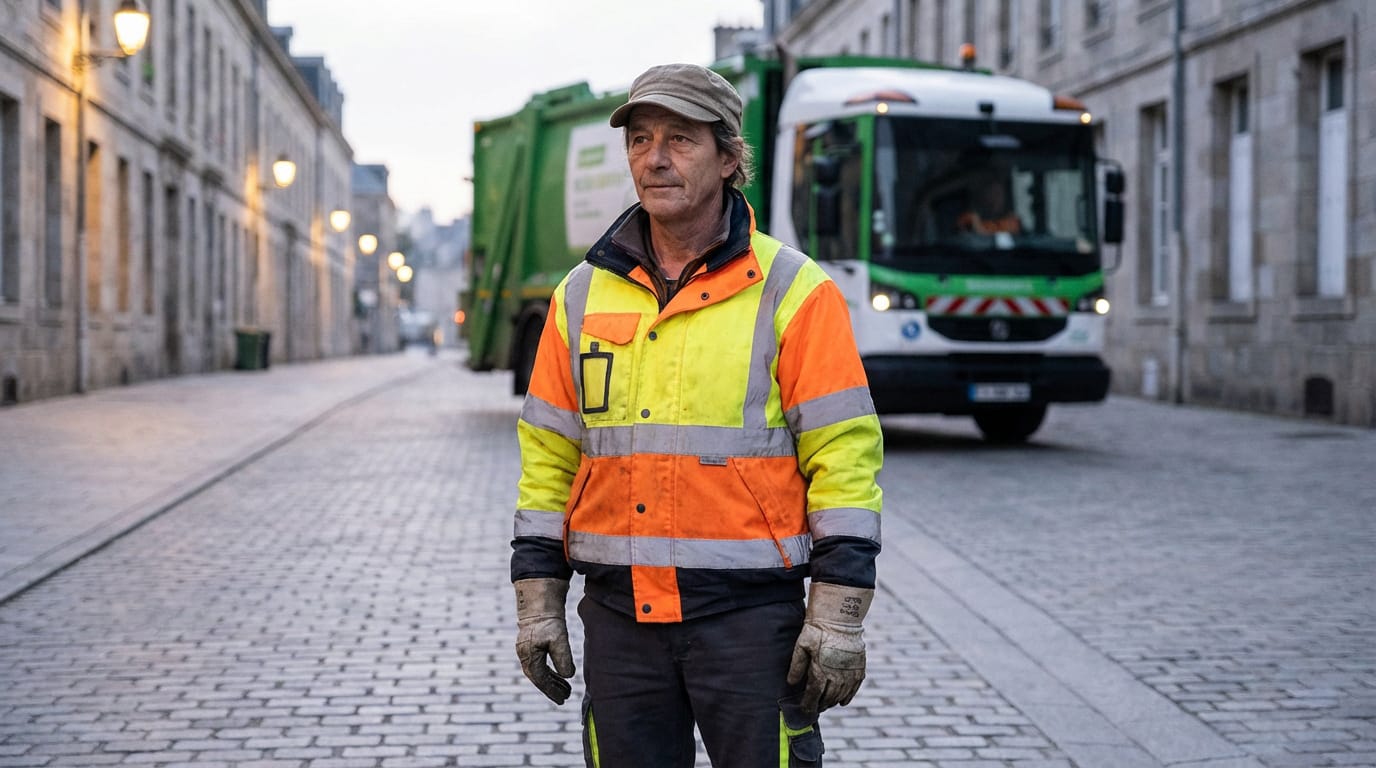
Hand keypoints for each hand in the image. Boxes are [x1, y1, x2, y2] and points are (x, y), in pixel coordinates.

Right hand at [514, 579, 575, 703]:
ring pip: (539, 671)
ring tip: (566, 689)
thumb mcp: (559, 639)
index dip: (552, 691)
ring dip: (552, 681)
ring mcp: (526, 650)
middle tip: (566, 697)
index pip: (541, 679)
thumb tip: (567, 676)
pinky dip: (549, 672)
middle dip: (552, 689)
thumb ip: (563, 659)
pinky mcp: (530, 645)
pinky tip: (559, 675)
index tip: (563, 699)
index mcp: (528, 656)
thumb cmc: (549, 620)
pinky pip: (539, 664)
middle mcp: (524, 655)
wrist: (539, 601)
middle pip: (538, 678)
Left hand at [786, 582, 873, 714]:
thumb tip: (791, 683)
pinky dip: (849, 696)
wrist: (839, 617)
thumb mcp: (801, 645)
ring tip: (827, 704)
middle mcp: (837, 675)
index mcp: (821, 671)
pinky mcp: (859, 667)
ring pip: (842, 695)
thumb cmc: (817, 630)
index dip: (809, 705)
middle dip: (821, 705)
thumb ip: (796, 666)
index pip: (814, 695)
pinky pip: (855, 687)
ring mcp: (850, 672)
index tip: (805, 710)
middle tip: (815, 708)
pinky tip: (843, 701)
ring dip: (833, 702)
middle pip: (828, 698)